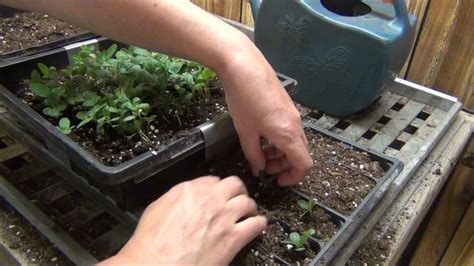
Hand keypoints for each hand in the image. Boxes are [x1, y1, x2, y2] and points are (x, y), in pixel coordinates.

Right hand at [100, 176, 265, 264]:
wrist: (154, 265)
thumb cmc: (151, 244)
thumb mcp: (156, 209)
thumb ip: (175, 199)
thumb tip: (183, 200)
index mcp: (189, 190)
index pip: (213, 179)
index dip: (218, 188)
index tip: (220, 194)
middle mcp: (209, 199)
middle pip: (234, 184)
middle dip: (237, 192)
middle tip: (237, 199)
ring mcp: (224, 217)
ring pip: (248, 202)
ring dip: (249, 207)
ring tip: (249, 214)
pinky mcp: (233, 238)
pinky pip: (257, 224)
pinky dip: (259, 225)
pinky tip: (257, 228)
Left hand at [219, 46, 313, 185]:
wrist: (243, 65)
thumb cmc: (243, 98)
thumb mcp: (245, 132)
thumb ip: (254, 155)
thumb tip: (259, 169)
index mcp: (288, 134)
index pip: (304, 164)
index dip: (293, 177)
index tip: (277, 181)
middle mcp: (296, 124)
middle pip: (300, 154)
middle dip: (283, 165)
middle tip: (263, 167)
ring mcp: (292, 113)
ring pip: (294, 141)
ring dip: (280, 152)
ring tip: (259, 152)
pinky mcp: (285, 105)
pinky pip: (289, 129)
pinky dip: (279, 139)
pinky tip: (260, 135)